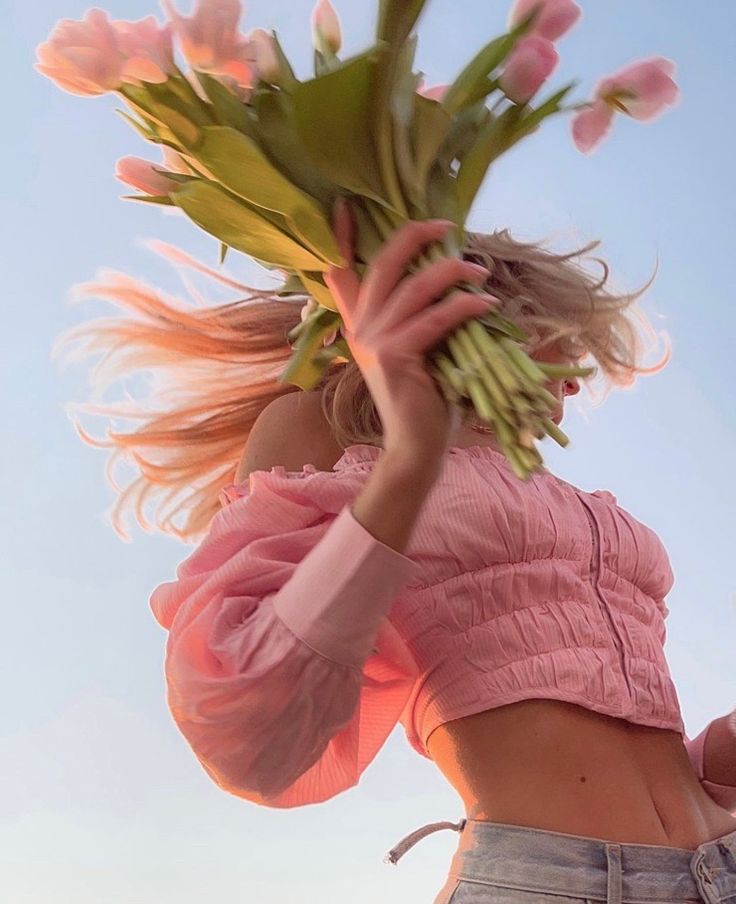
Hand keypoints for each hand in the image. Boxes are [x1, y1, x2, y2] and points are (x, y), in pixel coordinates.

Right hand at [324, 197, 499, 467]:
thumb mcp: (419, 348)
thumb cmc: (426, 397)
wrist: (417, 444)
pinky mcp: (392, 356)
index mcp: (361, 323)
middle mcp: (360, 327)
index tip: (344, 204)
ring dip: (451, 271)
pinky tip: (486, 302)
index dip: (339, 237)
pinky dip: (464, 306)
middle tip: (448, 226)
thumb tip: (452, 274)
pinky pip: (434, 319)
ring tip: (480, 270)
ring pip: (412, 287)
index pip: (339, 273)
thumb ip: (420, 315)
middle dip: (415, 236)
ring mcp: (373, 341)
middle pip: (382, 264)